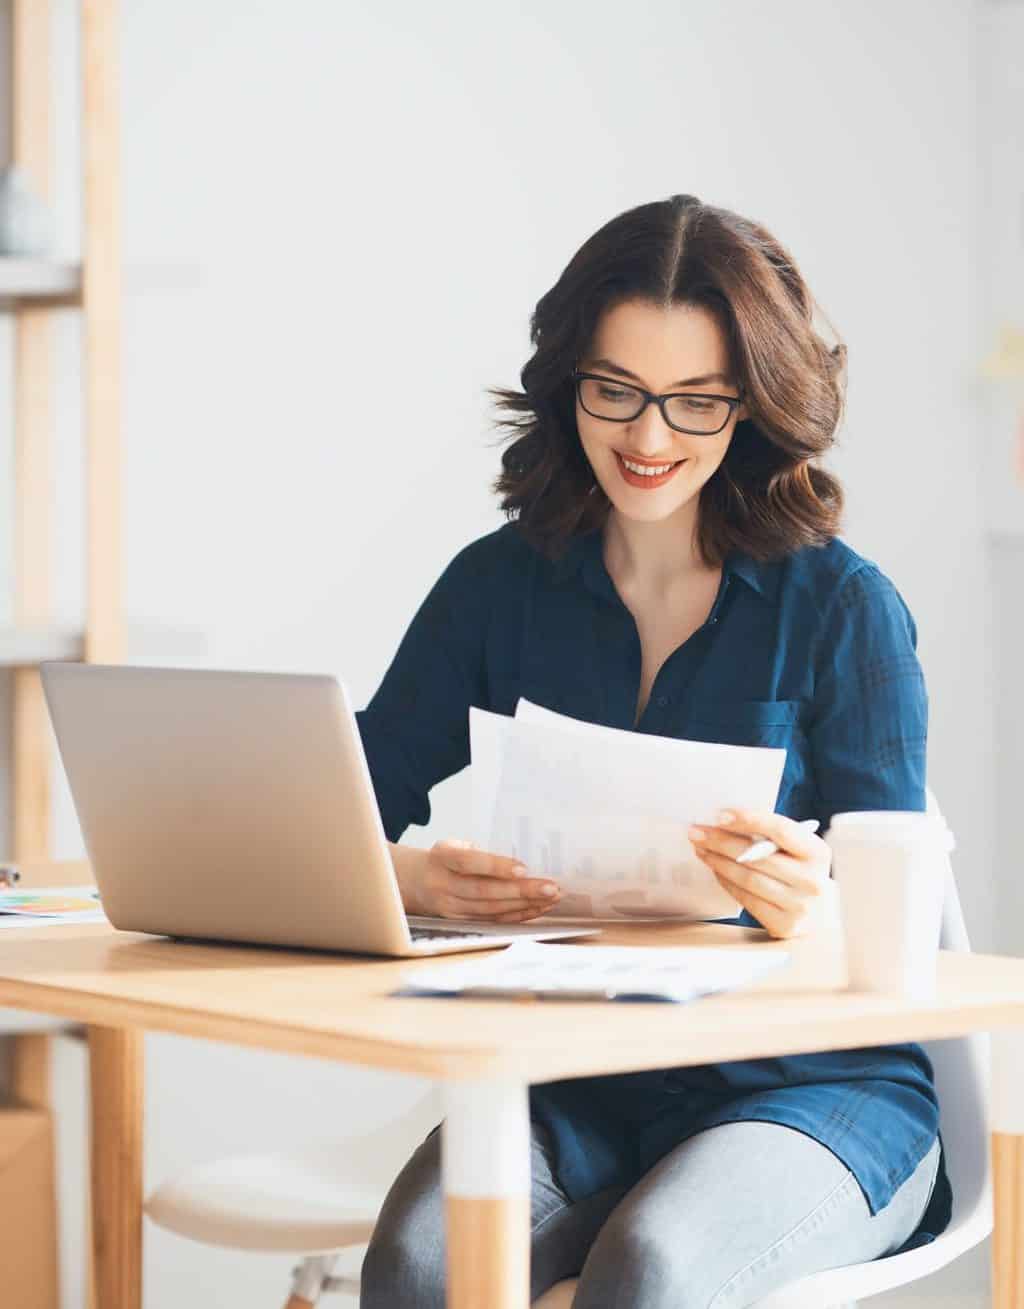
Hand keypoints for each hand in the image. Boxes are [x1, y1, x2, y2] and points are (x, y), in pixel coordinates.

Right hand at [392, 839, 562, 921]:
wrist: (413, 882)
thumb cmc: (445, 859)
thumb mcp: (454, 846)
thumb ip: (481, 853)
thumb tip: (525, 859)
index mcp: (442, 857)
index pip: (469, 863)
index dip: (496, 866)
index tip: (524, 869)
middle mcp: (443, 884)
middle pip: (484, 891)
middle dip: (521, 891)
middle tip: (551, 888)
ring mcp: (450, 907)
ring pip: (491, 909)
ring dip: (525, 905)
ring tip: (551, 898)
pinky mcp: (460, 922)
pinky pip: (492, 920)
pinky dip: (517, 915)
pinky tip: (537, 909)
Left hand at [688, 809, 831, 939]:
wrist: (816, 912)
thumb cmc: (798, 870)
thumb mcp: (795, 850)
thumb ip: (770, 836)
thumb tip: (724, 821)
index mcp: (818, 852)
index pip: (780, 830)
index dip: (748, 820)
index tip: (719, 815)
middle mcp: (813, 880)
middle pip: (757, 856)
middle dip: (721, 841)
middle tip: (697, 832)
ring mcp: (800, 906)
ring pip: (747, 878)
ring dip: (718, 862)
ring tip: (701, 849)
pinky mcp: (784, 925)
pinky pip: (746, 898)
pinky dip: (726, 882)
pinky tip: (715, 869)